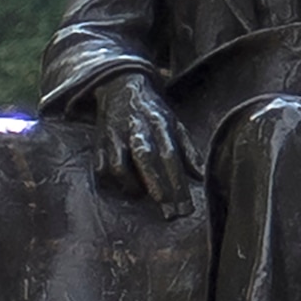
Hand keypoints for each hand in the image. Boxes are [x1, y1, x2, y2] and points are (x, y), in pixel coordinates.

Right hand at [89, 76, 188, 204]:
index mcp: (160, 122)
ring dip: (132, 186)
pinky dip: (111, 181)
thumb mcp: (175, 124)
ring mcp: (115, 136)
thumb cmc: (153, 113)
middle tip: (170, 212)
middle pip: (146, 159)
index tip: (186, 205)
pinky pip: (101, 168)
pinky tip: (123, 187)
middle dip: (158, 187)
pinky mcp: (98, 143)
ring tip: (142, 195)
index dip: (178, 182)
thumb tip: (202, 176)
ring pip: (119, 166)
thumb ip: (188, 150)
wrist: (120, 88)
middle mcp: (136, 128)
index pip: (170, 155)